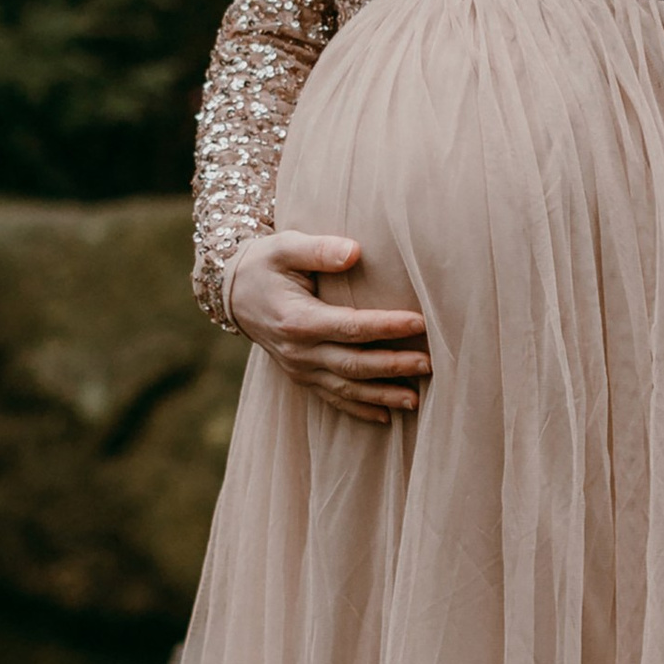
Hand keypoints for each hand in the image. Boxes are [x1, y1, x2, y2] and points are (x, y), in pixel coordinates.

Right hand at [223, 231, 430, 423]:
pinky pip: (332, 399)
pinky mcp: (301, 377)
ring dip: (382, 395)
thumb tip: (354, 252)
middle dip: (393, 366)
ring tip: (417, 400)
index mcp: (297, 319)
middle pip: (352, 364)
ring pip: (346, 389)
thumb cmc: (266, 263)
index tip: (418, 322)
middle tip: (429, 364)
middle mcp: (298, 351)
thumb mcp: (285, 246)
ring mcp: (298, 369)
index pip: (349, 326)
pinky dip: (360, 410)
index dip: (385, 326)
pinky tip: (387, 417)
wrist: (233, 292)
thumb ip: (319, 249)